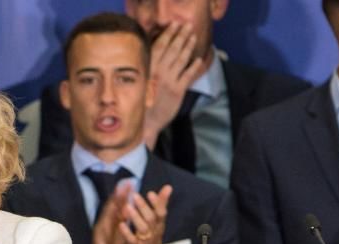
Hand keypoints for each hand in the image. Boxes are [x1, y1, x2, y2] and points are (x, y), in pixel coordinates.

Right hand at [85, 181, 132, 243]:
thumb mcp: (121, 235)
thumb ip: (124, 223)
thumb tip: (131, 211)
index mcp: (111, 222)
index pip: (118, 206)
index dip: (124, 195)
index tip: (131, 184)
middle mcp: (105, 222)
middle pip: (113, 206)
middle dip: (120, 194)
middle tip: (127, 183)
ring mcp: (101, 228)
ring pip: (108, 212)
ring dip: (114, 202)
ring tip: (120, 191)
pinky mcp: (99, 236)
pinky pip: (105, 226)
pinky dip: (109, 217)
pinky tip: (114, 210)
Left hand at [119, 186, 171, 243]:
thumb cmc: (153, 236)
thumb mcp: (158, 221)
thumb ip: (161, 204)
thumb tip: (168, 187)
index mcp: (159, 224)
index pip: (161, 212)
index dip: (158, 203)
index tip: (151, 193)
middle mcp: (154, 231)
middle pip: (151, 218)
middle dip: (143, 207)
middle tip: (135, 196)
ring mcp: (145, 240)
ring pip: (142, 228)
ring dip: (135, 218)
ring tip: (127, 207)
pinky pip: (132, 240)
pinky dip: (127, 233)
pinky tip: (121, 225)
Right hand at [143, 23, 205, 148]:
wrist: (145, 123)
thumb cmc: (140, 103)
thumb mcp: (139, 83)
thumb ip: (147, 69)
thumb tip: (154, 55)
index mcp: (148, 69)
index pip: (160, 46)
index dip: (168, 34)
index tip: (174, 25)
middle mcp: (158, 72)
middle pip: (173, 49)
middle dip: (181, 36)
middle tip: (188, 26)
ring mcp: (169, 81)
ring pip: (181, 59)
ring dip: (189, 46)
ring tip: (193, 37)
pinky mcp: (178, 91)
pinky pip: (188, 75)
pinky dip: (194, 66)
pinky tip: (198, 60)